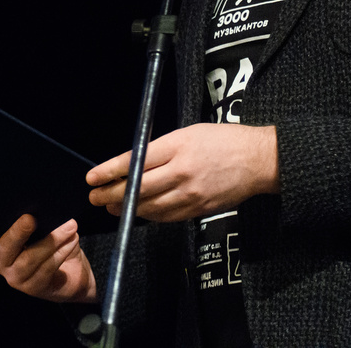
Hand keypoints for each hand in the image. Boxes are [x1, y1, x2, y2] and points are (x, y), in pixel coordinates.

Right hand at [0, 205, 96, 303]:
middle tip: (31, 218)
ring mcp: (16, 277)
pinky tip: (72, 241)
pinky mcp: (33, 288)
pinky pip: (47, 268)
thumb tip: (42, 203)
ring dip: (52, 241)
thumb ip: (35, 220)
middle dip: (18, 231)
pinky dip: (61, 252)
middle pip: (6, 246)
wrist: (72, 274)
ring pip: (30, 258)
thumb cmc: (53, 244)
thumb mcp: (42, 230)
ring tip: (71, 227)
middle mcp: (2, 260)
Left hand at [87, 123, 278, 222]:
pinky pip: (166, 216)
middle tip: (95, 197)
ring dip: (126, 208)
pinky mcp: (198, 210)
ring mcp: (190, 194)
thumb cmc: (224, 141)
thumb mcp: (189, 133)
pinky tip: (138, 212)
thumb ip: (162, 148)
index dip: (109, 171)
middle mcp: (181, 171)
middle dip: (111, 194)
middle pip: (137, 188)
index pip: (134, 161)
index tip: (92, 177)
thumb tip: (135, 162)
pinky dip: (149, 215)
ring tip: (111, 206)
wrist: (258, 161)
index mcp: (177, 146)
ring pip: (149, 206)